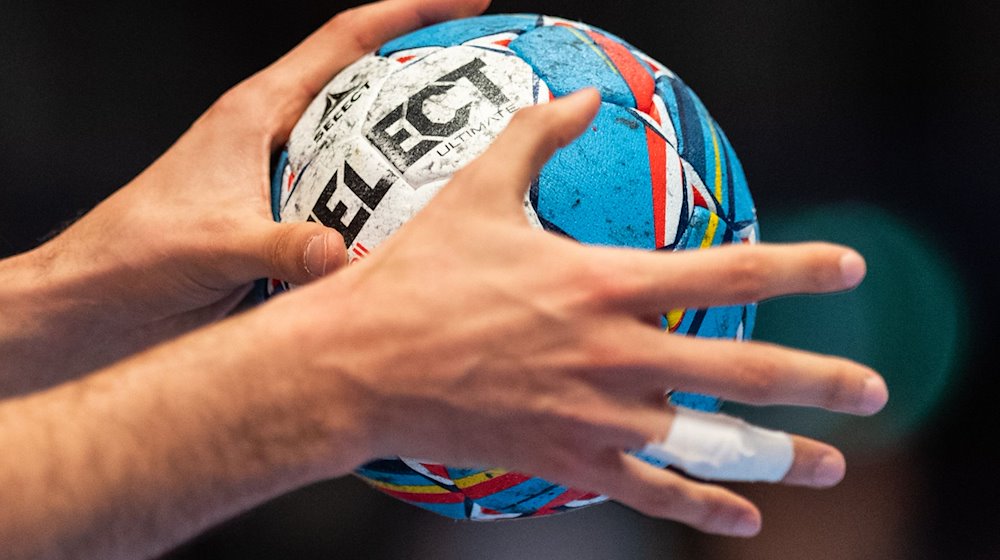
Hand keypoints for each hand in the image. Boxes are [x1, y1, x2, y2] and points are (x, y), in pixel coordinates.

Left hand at [0, 0, 490, 391]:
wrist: (100, 295)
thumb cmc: (135, 253)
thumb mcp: (211, 244)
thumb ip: (279, 246)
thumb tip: (340, 254)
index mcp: (257, 113)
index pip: (344, 43)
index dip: (407, 14)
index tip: (465, 2)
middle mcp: (275, 134)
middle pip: (366, 82)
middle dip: (427, 69)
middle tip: (488, 73)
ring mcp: (284, 174)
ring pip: (366, 142)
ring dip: (415, 140)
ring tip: (475, 149)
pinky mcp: (288, 214)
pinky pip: (358, 195)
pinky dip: (394, 197)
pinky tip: (424, 219)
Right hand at [270, 89, 887, 535]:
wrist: (361, 365)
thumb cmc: (416, 275)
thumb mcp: (477, 189)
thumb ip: (538, 135)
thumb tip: (582, 94)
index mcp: (603, 283)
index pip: (727, 273)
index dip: (798, 267)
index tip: (851, 268)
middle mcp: (615, 354)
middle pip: (746, 371)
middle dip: (822, 381)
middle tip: (876, 387)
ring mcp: (596, 415)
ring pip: (713, 444)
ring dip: (782, 457)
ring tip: (833, 466)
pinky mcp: (568, 459)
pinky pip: (651, 492)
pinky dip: (702, 507)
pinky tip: (740, 518)